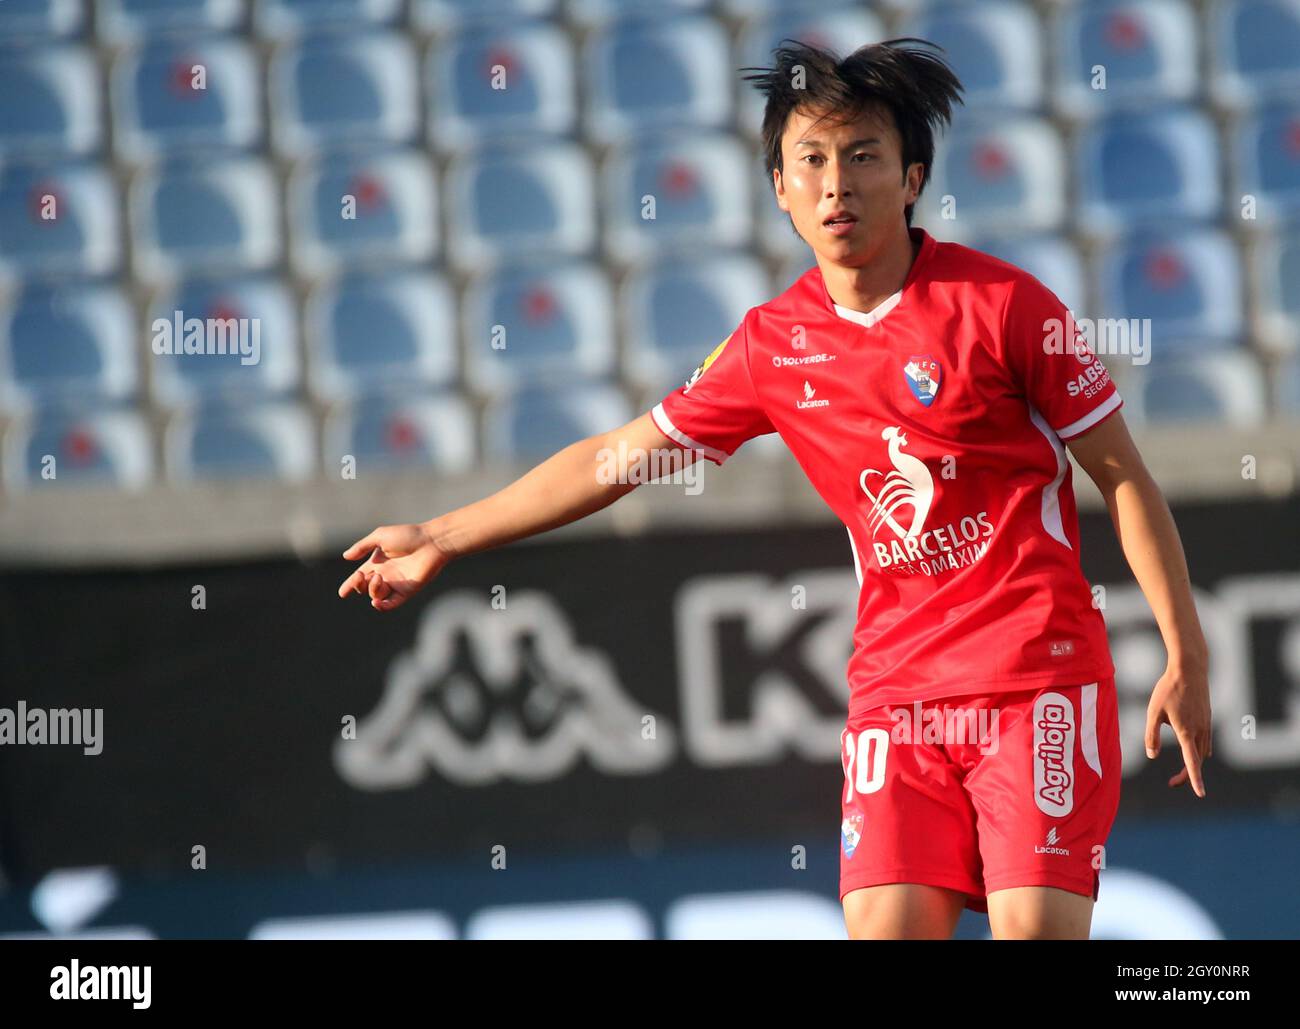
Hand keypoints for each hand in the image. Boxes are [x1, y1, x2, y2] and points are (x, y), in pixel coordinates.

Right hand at [337, 523, 450, 610]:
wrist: (431, 542)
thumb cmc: (408, 535)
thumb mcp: (380, 537)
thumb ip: (362, 546)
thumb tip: (345, 556)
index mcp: (378, 562)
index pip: (360, 577)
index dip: (350, 585)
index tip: (342, 593)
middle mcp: (386, 575)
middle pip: (365, 587)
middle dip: (358, 585)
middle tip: (361, 576)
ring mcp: (396, 584)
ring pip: (377, 595)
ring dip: (372, 590)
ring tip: (379, 578)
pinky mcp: (407, 591)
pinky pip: (392, 604)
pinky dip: (382, 606)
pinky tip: (376, 602)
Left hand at [1144, 657, 1211, 796]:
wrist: (1190, 669)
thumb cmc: (1168, 689)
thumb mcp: (1153, 712)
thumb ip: (1151, 735)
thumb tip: (1152, 755)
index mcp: (1186, 732)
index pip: (1192, 762)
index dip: (1195, 779)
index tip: (1200, 794)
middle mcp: (1200, 731)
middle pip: (1197, 761)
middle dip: (1188, 775)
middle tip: (1171, 783)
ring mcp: (1206, 724)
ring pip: (1203, 751)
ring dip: (1194, 763)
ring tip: (1181, 771)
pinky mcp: (1208, 717)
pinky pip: (1206, 741)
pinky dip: (1199, 750)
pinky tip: (1192, 749)